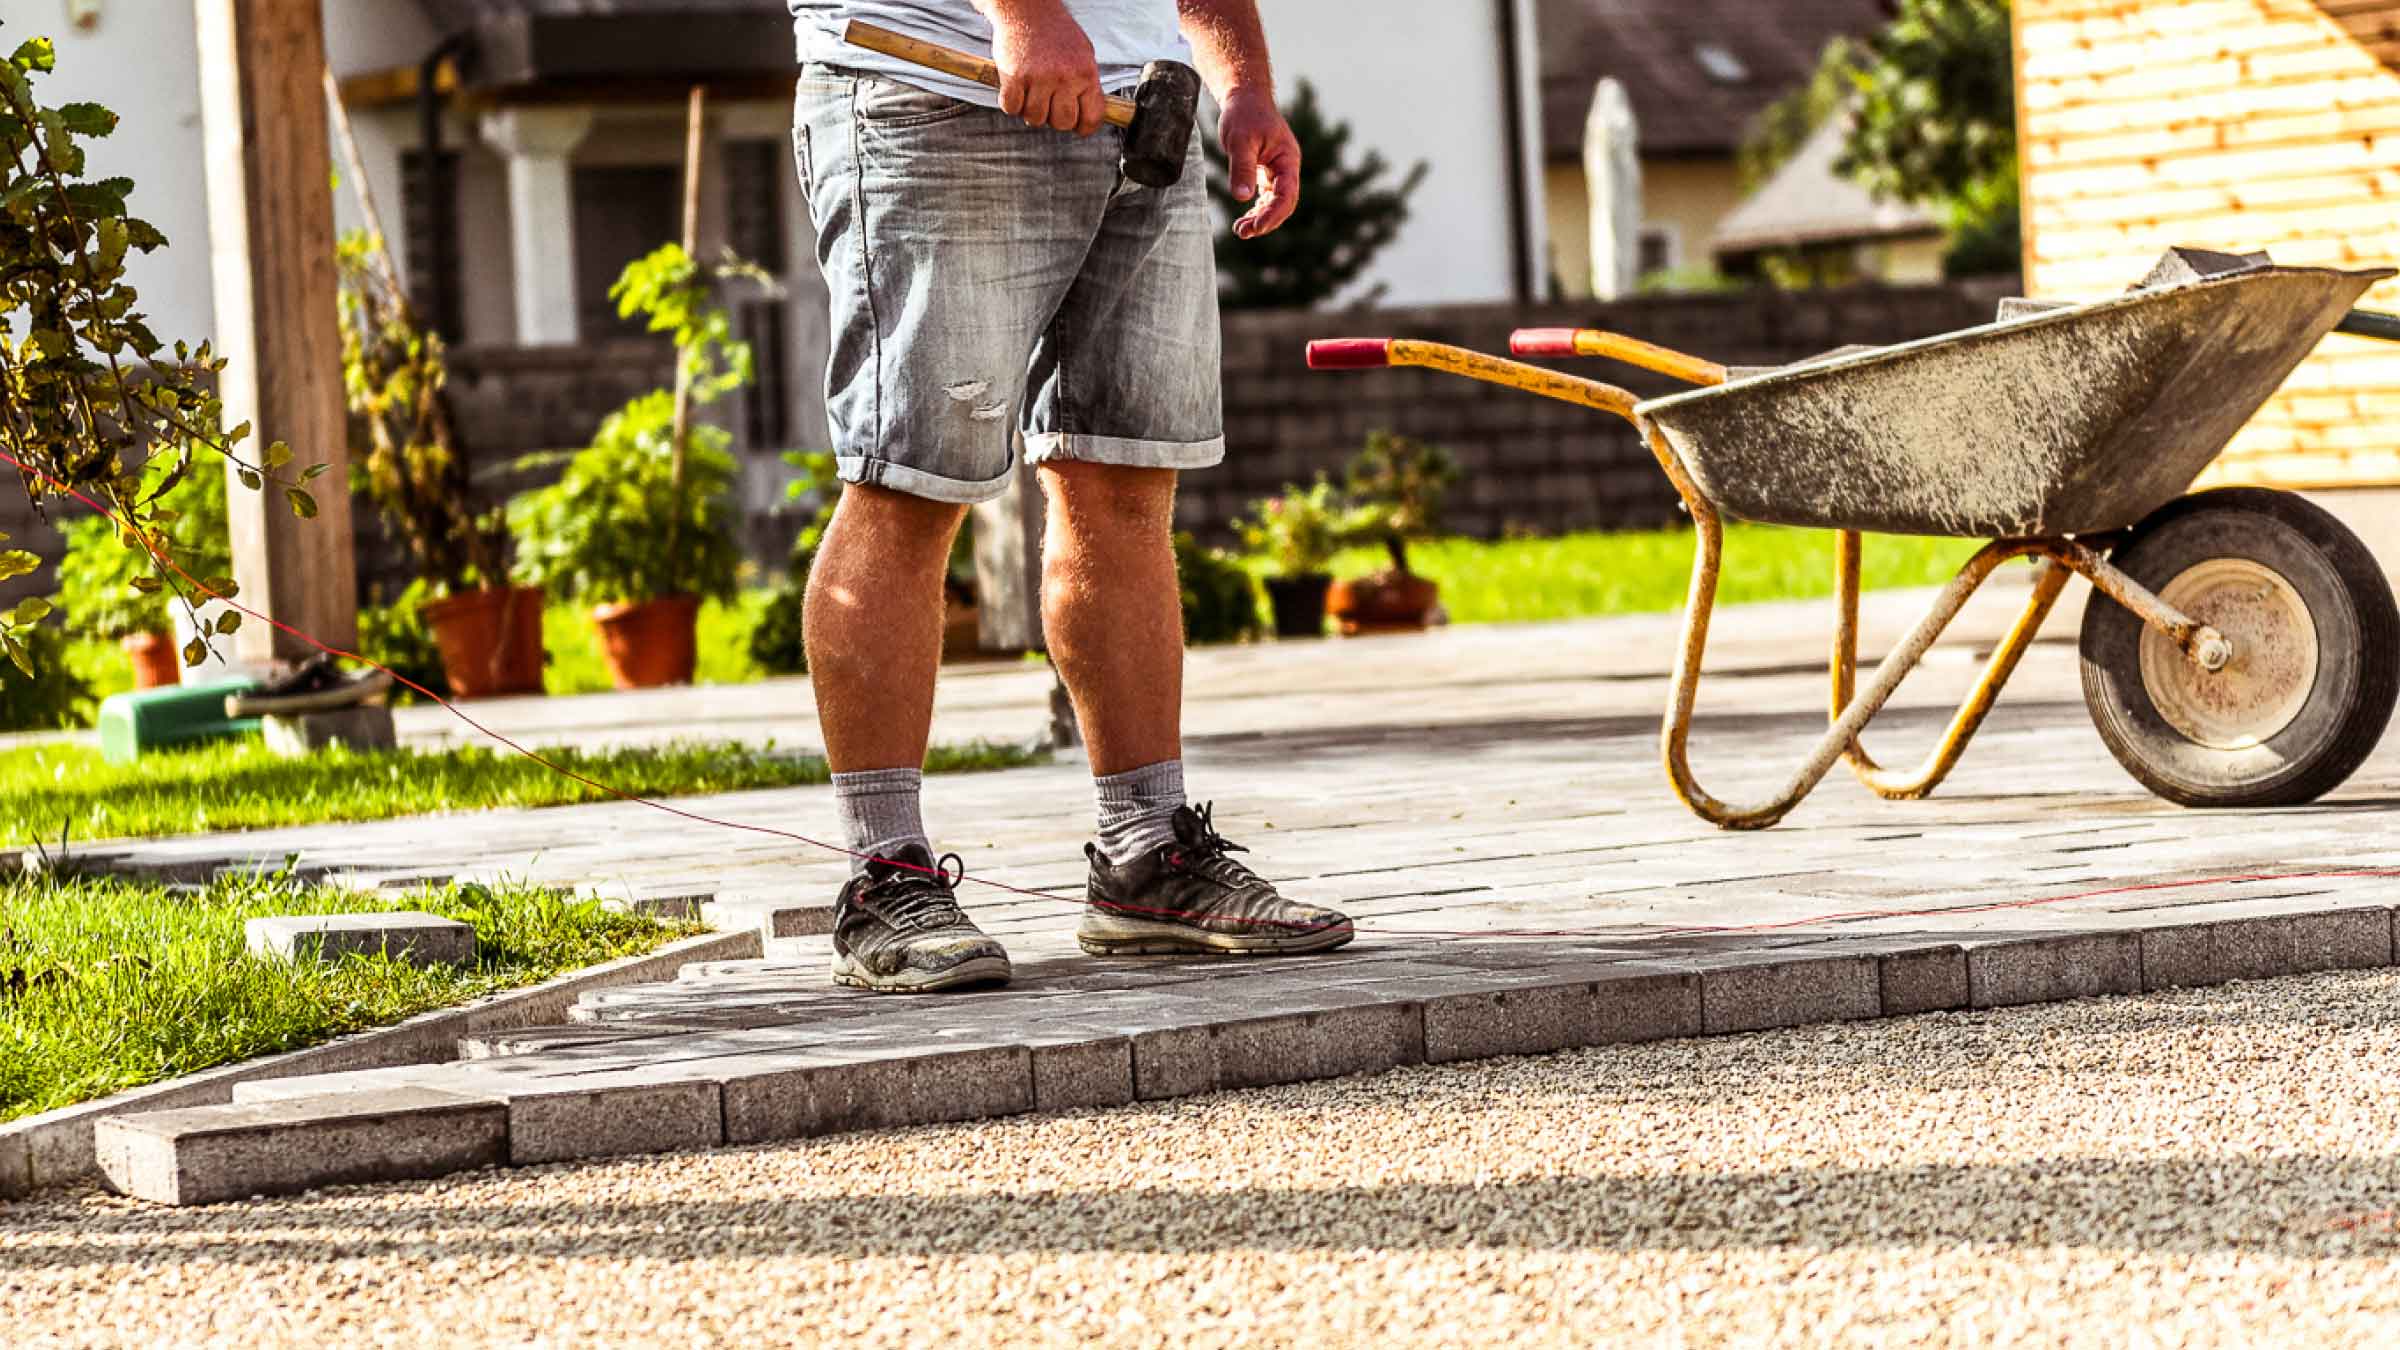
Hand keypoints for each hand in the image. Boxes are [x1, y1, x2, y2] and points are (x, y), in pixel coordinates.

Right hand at [989, 2, 1104, 135]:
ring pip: (1035, 118)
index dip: (1084, 128)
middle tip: (1049, 103)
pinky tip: (1015, 88)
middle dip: (1054, 119)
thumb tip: (1090, 114)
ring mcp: (1039, 77)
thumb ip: (1087, 84)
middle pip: (1062, 123)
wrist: (1028, 9)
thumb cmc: (1056, 33)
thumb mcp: (1083, 54)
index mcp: (1086, 73)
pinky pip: (1011, 107)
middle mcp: (1065, 77)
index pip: (1092, 117)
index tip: (1078, 128)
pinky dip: (1011, 103)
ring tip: (1031, 92)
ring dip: (1030, 110)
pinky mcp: (1014, 76)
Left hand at [1219, 88, 1299, 238]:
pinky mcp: (1267, 172)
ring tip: (1241, 230)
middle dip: (1266, 221)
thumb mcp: (1240, 141)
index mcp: (1288, 160)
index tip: (1256, 227)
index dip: (1273, 214)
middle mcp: (1287, 168)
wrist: (1244, 98)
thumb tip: (1242, 198)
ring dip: (1260, 218)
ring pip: (1275, 203)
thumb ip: (1242, 168)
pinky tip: (1245, 220)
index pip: (1287, 195)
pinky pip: (1267, 197)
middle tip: (1243, 232)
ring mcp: (1278, 171)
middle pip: (1283, 203)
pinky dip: (1257, 209)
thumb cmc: (1244, 115)